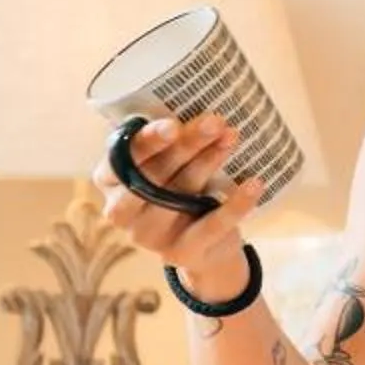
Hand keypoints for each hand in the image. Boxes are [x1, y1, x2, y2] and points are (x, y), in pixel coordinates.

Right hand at [93, 114, 265, 302]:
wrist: (205, 247)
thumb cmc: (180, 190)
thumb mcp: (169, 166)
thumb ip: (171, 143)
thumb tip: (202, 111)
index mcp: (110, 182)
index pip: (120, 159)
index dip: (145, 143)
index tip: (173, 125)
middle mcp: (122, 212)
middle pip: (152, 176)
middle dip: (186, 146)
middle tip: (214, 122)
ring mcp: (149, 237)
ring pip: (180, 196)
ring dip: (209, 163)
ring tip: (231, 138)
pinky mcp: (182, 253)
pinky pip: (212, 225)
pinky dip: (235, 203)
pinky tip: (254, 183)